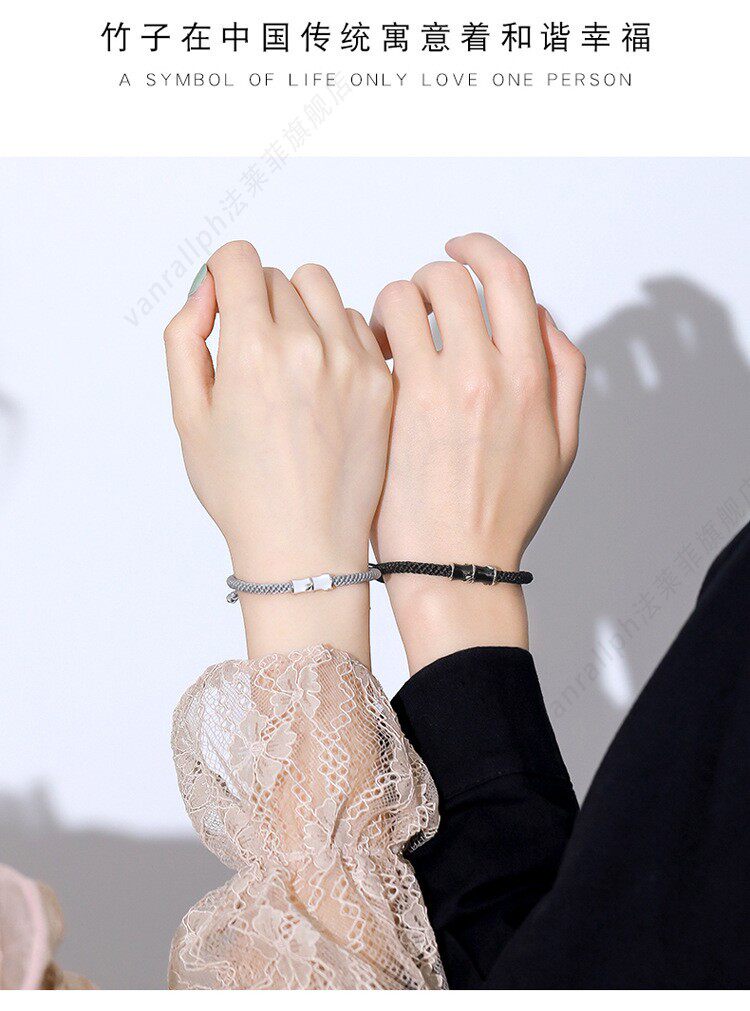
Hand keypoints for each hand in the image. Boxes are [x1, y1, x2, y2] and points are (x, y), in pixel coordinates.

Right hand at [164, 241, 391, 660]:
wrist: (305, 546)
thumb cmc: (243, 493)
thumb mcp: (188, 416)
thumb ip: (185, 338)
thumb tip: (208, 291)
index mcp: (253, 350)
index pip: (239, 259)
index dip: (223, 274)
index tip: (225, 298)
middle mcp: (308, 346)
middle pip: (279, 276)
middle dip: (260, 300)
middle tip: (256, 353)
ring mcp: (353, 363)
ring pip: (323, 291)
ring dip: (302, 310)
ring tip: (293, 361)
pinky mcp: (382, 381)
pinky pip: (357, 326)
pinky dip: (337, 338)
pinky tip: (324, 380)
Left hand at [370, 232, 585, 671]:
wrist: (454, 564)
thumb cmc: (502, 511)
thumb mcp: (561, 443)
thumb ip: (562, 372)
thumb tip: (541, 318)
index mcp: (532, 376)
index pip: (507, 276)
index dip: (479, 250)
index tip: (460, 250)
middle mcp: (486, 373)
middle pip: (451, 277)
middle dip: (431, 276)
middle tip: (422, 299)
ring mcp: (435, 389)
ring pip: (404, 299)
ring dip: (396, 304)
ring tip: (395, 332)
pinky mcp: (393, 408)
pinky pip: (375, 339)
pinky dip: (372, 336)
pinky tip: (376, 360)